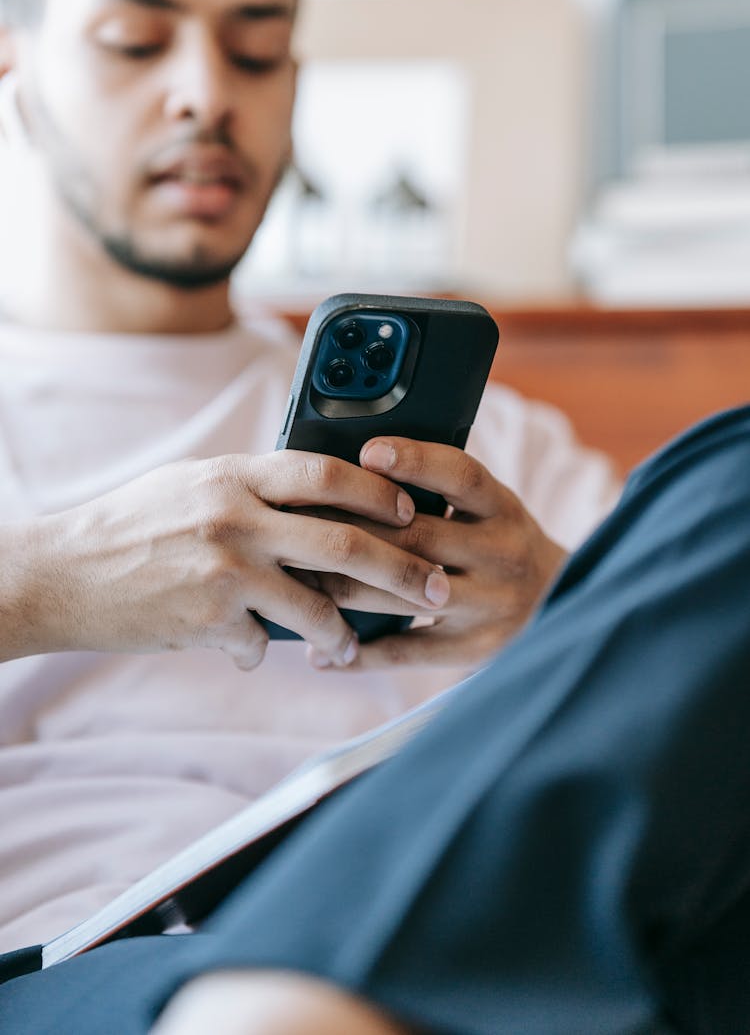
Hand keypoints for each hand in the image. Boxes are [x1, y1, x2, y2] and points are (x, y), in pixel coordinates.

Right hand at [2, 452, 450, 670]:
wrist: (63, 573)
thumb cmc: (132, 524)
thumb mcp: (193, 484)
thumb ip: (252, 487)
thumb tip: (314, 495)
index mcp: (236, 474)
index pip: (327, 472)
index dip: (379, 490)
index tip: (411, 510)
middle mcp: (236, 518)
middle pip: (345, 543)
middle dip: (402, 571)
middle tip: (436, 590)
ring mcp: (225, 571)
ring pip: (317, 607)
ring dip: (345, 635)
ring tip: (352, 648)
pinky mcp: (208, 620)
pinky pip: (260, 645)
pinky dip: (260, 652)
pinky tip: (249, 652)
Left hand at [308, 438, 567, 669]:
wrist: (562, 602)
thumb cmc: (500, 542)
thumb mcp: (489, 508)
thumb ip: (442, 494)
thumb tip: (357, 468)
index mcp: (503, 508)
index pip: (461, 475)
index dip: (415, 460)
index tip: (367, 452)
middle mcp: (502, 553)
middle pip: (416, 538)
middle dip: (349, 530)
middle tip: (295, 522)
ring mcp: (490, 604)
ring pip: (401, 594)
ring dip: (341, 589)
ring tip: (293, 582)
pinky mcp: (475, 649)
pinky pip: (406, 652)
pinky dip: (359, 655)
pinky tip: (319, 652)